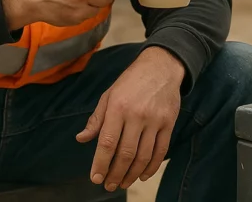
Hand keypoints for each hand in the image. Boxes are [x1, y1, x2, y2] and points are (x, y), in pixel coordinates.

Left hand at [76, 47, 183, 191]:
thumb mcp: (109, 95)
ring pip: (143, 156)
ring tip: (123, 183)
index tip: (95, 178)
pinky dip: (152, 167)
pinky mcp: (169, 123)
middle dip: (115, 173)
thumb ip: (96, 119)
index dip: (101, 163)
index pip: (107, 142)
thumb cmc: (131, 81)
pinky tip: (142, 175)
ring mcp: (154, 120)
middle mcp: (136, 115)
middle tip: (109, 185)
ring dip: (132, 174)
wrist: (161, 66)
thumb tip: (82, 139)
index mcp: (118, 107)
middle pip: (125, 153)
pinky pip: (161, 151)